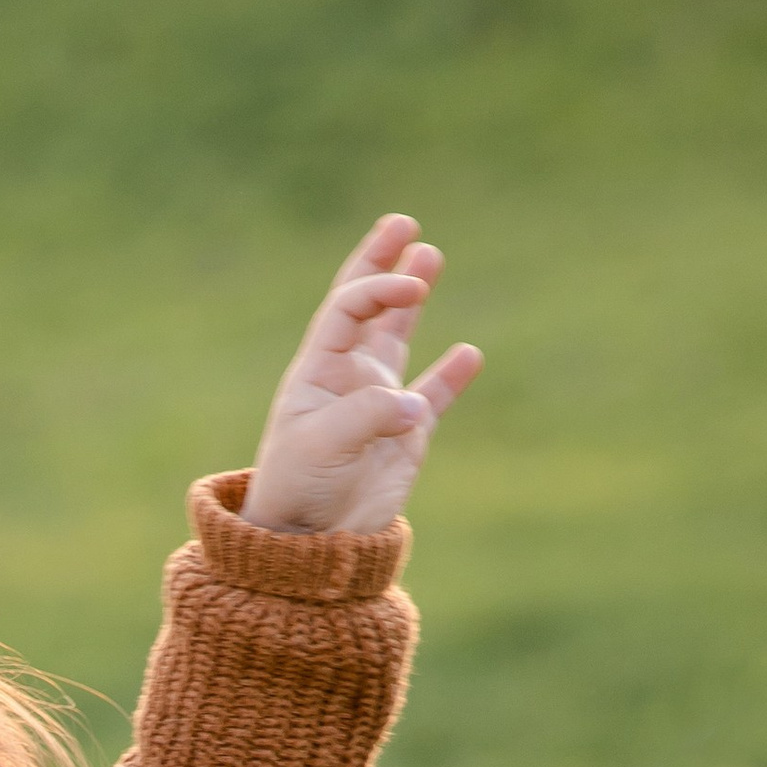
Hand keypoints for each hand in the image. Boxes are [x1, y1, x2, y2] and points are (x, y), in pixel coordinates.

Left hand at [242, 215, 482, 538]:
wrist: (310, 543)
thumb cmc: (299, 490)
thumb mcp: (324, 447)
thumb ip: (368, 416)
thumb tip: (415, 404)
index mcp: (318, 371)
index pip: (349, 308)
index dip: (378, 286)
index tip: (410, 285)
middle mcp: (347, 377)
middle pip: (367, 307)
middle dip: (383, 263)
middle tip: (404, 223)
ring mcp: (378, 403)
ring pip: (398, 338)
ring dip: (413, 299)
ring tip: (430, 255)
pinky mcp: (406, 434)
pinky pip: (433, 395)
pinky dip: (450, 375)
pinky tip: (468, 352)